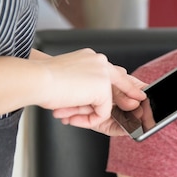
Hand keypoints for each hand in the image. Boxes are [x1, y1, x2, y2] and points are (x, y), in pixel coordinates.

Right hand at [30, 48, 145, 135]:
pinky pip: (103, 113)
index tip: (140, 96)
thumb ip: (87, 88)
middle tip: (137, 108)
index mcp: (90, 57)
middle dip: (128, 100)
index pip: (115, 72)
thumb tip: (101, 105)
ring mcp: (103, 74)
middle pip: (122, 82)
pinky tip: (73, 117)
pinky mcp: (103, 89)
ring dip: (91, 113)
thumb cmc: (42, 81)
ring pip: (108, 101)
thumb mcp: (68, 81)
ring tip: (70, 115)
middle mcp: (100, 61)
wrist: (36, 79)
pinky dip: (89, 119)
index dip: (128, 85)